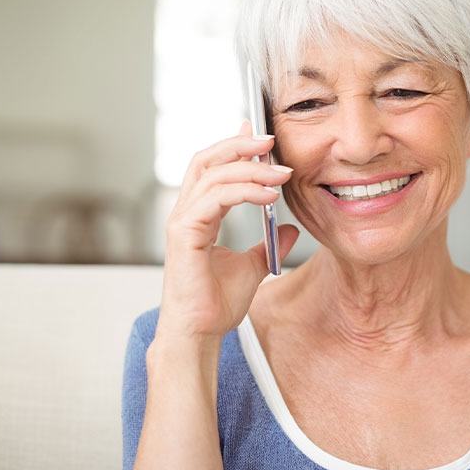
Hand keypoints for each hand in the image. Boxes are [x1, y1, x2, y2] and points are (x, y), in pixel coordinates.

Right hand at [158, 121, 299, 342]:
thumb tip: (288, 227)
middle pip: (207, 160)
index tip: (262, 136)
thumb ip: (267, 244)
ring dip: (250, 168)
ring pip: (213, 175)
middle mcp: (186, 212)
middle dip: (240, 145)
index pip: (213, 167)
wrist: (201, 333)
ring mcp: (182, 221)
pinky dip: (243, 191)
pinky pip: (214, 199)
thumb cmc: (216, 304)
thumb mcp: (253, 267)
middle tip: (271, 140)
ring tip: (282, 173)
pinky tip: (268, 195)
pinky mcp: (184, 234)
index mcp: (198, 215)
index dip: (236, 147)